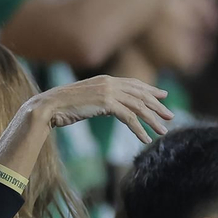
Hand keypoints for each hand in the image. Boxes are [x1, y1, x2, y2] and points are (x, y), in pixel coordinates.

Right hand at [26, 75, 172, 144]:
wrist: (48, 106)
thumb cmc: (60, 106)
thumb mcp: (83, 98)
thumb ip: (97, 98)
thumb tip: (106, 105)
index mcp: (104, 79)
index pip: (133, 84)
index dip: (150, 90)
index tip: (162, 96)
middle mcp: (109, 82)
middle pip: (140, 94)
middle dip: (157, 106)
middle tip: (170, 116)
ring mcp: (108, 92)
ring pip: (138, 106)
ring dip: (152, 120)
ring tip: (163, 131)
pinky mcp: (106, 104)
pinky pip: (129, 117)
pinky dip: (139, 129)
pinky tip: (145, 138)